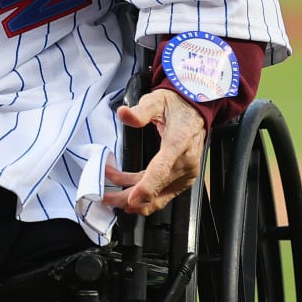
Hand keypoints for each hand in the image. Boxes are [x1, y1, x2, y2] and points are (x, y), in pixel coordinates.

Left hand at [103, 90, 207, 216]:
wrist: (195, 110)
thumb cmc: (175, 106)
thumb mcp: (156, 101)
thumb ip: (140, 111)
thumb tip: (124, 114)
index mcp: (178, 143)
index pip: (161, 169)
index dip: (146, 187)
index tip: (131, 200)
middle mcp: (186, 162)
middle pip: (157, 188)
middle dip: (129, 198)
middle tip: (106, 199)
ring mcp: (187, 173)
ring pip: (159, 195)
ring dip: (134, 199)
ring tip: (111, 196)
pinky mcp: (184, 178)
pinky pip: (163, 192)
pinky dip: (143, 193)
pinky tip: (126, 189)